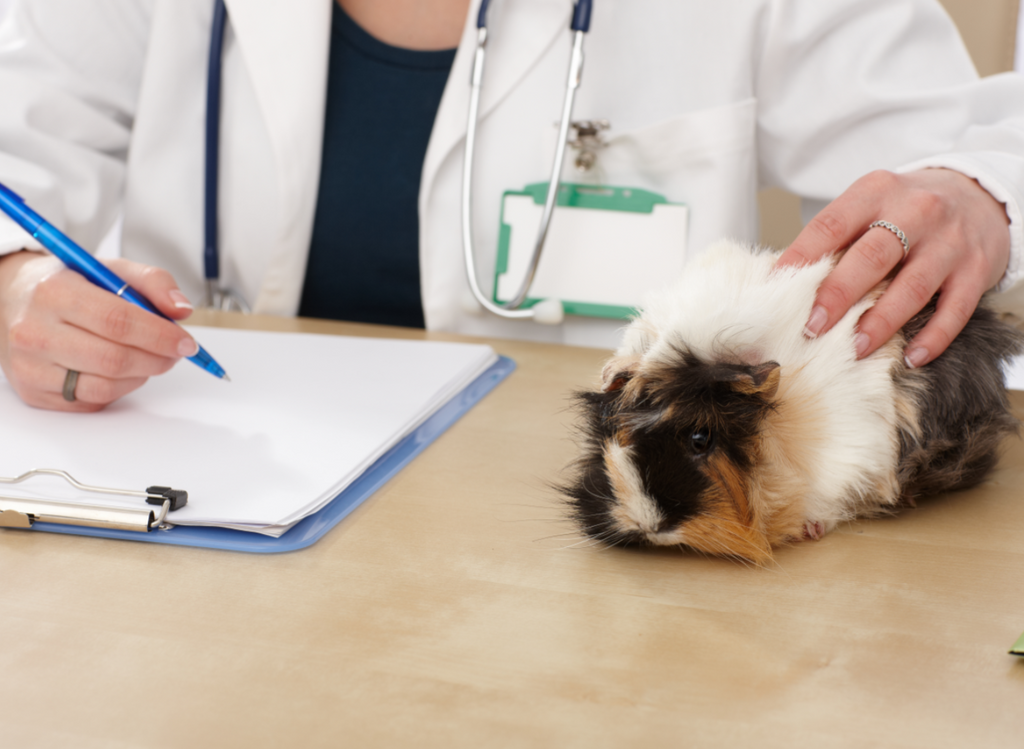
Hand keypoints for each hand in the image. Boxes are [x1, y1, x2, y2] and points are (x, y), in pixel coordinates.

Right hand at [0, 250, 197, 410]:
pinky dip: (119, 389)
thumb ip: (152, 281)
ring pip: (105, 386)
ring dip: (141, 375)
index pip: (118, 321)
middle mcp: (34, 331)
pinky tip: (121, 370)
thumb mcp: (109, 269)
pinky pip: (92, 401)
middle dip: (157, 359)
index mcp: (54, 292)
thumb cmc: (68, 285)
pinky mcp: (34, 393)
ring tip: (149, 358)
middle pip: (114, 359)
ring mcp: (30, 366)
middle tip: (174, 352)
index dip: (160, 335)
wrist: (11, 301)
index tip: (186, 342)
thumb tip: (181, 309)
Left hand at [775, 168, 1010, 366]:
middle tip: (812, 327)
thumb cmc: (906, 210)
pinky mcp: (977, 269)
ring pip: (912, 287)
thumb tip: (786, 280)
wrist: (980, 195)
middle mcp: (916, 212)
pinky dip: (934, 337)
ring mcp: (950, 242)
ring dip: (881, 322)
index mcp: (877, 192)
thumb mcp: (870, 204)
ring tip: (855, 348)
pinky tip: (913, 357)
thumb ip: (836, 237)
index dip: (802, 258)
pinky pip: (956, 309)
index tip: (777, 289)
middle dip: (838, 294)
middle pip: (871, 257)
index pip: (831, 225)